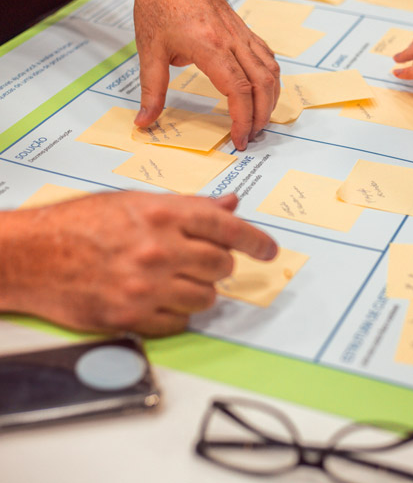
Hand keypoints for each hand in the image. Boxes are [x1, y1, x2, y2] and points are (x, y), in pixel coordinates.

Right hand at [0, 192, 276, 335]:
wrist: (31, 255)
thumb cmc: (80, 223)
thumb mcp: (136, 202)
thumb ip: (189, 207)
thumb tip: (230, 205)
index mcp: (163, 214)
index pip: (229, 229)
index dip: (257, 241)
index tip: (269, 251)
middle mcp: (159, 249)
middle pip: (222, 266)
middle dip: (217, 264)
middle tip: (200, 261)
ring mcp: (146, 286)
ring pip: (206, 298)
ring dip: (198, 290)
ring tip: (174, 279)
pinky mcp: (131, 317)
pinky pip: (180, 322)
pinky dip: (176, 312)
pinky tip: (156, 299)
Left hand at [131, 0, 279, 149]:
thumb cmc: (158, 4)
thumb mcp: (149, 51)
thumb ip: (151, 90)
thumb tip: (145, 121)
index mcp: (210, 46)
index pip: (238, 90)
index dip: (243, 119)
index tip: (239, 138)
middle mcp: (232, 40)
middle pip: (261, 85)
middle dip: (261, 116)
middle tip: (251, 136)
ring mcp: (242, 34)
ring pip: (270, 72)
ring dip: (270, 99)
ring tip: (259, 119)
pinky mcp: (244, 30)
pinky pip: (267, 58)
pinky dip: (270, 79)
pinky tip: (263, 91)